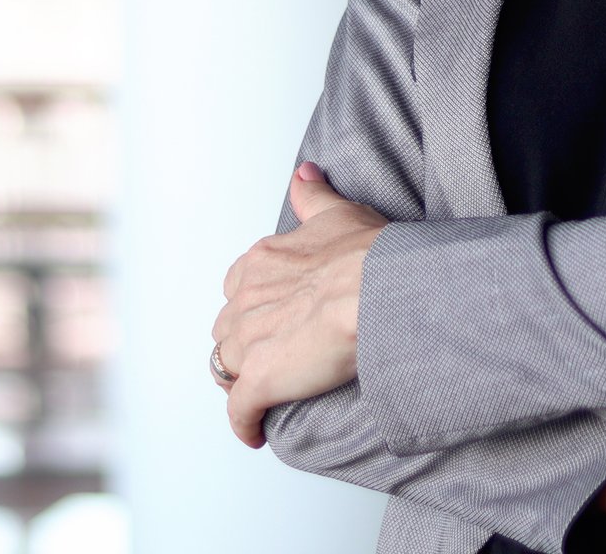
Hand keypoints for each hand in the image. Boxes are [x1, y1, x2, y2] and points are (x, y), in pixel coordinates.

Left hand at [214, 163, 387, 447]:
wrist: (379, 289)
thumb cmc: (368, 252)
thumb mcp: (338, 212)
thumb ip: (313, 195)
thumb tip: (303, 172)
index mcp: (259, 262)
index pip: (237, 289)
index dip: (252, 308)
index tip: (272, 318)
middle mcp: (244, 299)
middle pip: (227, 329)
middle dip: (243, 344)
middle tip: (274, 358)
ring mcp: (248, 341)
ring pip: (226, 368)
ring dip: (241, 382)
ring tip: (266, 394)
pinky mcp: (258, 380)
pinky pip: (238, 411)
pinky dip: (244, 423)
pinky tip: (256, 433)